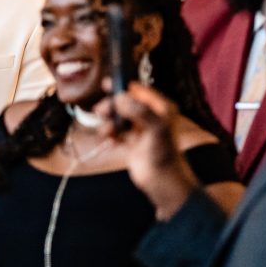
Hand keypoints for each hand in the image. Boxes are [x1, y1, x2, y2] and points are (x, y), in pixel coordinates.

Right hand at [97, 83, 197, 218]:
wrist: (162, 183)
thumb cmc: (164, 155)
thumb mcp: (156, 128)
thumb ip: (139, 111)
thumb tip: (120, 97)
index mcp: (161, 108)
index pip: (139, 90)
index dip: (123, 86)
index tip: (107, 83)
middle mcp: (151, 116)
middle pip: (125, 103)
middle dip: (112, 106)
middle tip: (101, 112)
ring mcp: (140, 129)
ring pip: (118, 118)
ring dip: (109, 123)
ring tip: (106, 132)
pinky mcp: (132, 142)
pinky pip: (116, 133)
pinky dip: (111, 135)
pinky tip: (110, 141)